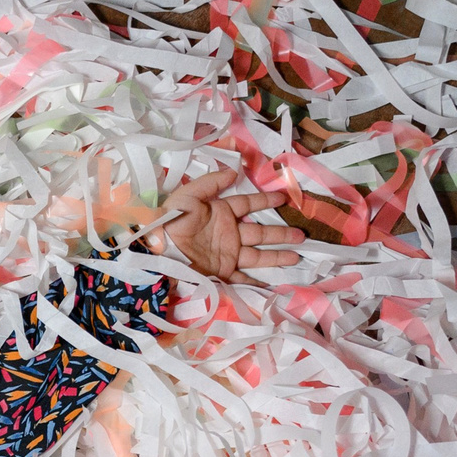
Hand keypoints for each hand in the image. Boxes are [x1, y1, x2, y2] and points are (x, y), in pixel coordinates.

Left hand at [138, 167, 304, 281]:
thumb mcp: (188, 196)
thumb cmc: (169, 222)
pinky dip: (256, 283)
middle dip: (280, 233)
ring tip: (297, 256)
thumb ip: (211, 182)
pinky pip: (241, 279)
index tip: (284, 199)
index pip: (248, 204)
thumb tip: (235, 171)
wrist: (154, 254)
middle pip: (259, 232)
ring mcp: (225, 254)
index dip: (265, 201)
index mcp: (220, 212)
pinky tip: (272, 285)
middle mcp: (227, 233)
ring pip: (257, 255)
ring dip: (277, 256)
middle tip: (302, 234)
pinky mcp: (220, 273)